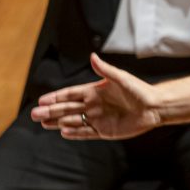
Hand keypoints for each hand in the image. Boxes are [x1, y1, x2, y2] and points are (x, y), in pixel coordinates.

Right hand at [30, 54, 161, 139]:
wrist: (154, 107)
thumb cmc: (139, 90)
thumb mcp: (121, 78)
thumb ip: (105, 70)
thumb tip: (92, 56)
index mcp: (95, 91)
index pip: (71, 94)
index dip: (56, 97)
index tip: (42, 100)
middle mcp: (94, 105)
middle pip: (68, 108)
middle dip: (51, 111)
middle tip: (35, 115)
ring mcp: (99, 118)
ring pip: (73, 121)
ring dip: (59, 122)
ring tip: (44, 124)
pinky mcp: (105, 130)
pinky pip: (86, 132)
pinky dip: (75, 132)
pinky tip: (63, 132)